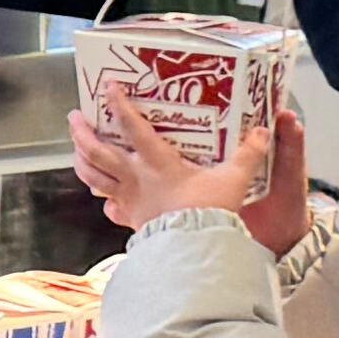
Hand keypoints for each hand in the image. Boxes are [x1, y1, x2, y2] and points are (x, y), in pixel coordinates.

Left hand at [71, 77, 288, 229]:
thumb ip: (248, 154)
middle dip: (81, 132)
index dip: (117, 102)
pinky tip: (105, 198)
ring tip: (77, 150)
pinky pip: (110, 208)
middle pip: (95, 151)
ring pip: (93, 177)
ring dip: (81, 161)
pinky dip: (105, 200)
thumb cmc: (208, 214)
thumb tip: (263, 133)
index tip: (108, 86)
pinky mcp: (131, 219)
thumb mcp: (233, 179)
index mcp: (156, 161)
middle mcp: (134, 177)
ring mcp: (128, 199)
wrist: (194, 251)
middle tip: (75, 117)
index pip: (130, 124)